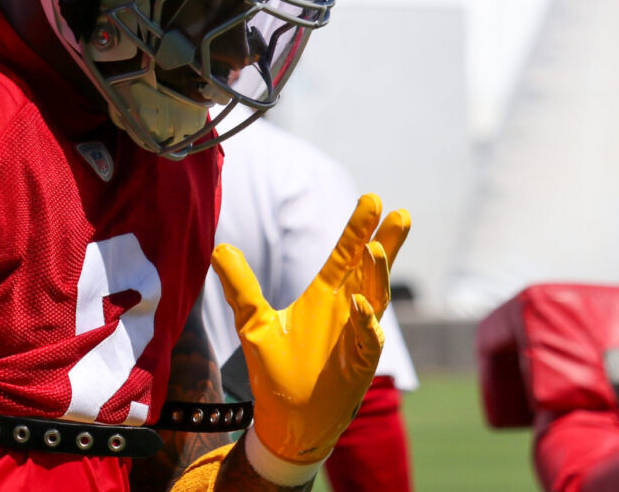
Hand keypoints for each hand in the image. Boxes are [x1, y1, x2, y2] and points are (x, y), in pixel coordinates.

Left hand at [212, 194, 409, 470]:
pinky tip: (359, 303)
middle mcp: (346, 311)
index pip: (345, 255)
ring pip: (375, 299)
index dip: (358, 228)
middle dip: (386, 243)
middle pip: (372, 270)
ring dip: (376, 275)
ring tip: (374, 249)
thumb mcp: (252, 322)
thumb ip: (241, 286)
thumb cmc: (275, 370)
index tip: (373, 199)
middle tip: (398, 213)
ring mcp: (356, 337)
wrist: (285, 419)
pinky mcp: (358, 365)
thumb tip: (219, 248)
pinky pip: (366, 340)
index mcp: (324, 296)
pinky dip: (364, 322)